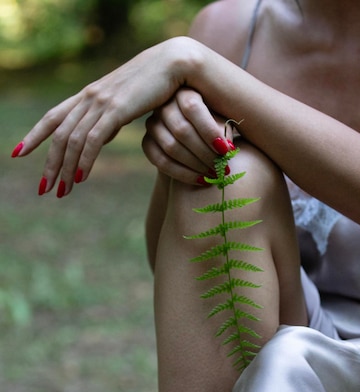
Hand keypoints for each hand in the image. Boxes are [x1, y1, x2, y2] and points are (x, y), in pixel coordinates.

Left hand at [11, 37, 231, 196]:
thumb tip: (101, 136)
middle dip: (49, 164)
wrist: (174, 64)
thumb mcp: (125, 104)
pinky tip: (80, 178)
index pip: (53, 117)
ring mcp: (101, 102)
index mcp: (89, 96)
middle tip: (44, 189)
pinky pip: (93, 139)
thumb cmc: (155, 86)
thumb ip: (109, 120)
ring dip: (65, 169)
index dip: (34, 135)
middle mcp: (89, 97)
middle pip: (59, 135)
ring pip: (73, 140)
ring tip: (62, 192)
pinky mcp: (116, 109)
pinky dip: (84, 160)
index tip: (19, 153)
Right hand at [142, 88, 234, 184]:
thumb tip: (226, 148)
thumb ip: (224, 130)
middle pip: (181, 130)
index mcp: (184, 90)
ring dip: (196, 165)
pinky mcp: (147, 143)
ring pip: (171, 147)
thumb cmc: (216, 128)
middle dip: (205, 153)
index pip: (192, 107)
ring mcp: (152, 124)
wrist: (198, 142)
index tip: (228, 151)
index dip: (210, 131)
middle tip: (223, 169)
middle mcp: (164, 104)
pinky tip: (200, 180)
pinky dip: (182, 173)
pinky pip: (160, 161)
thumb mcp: (223, 122)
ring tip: (214, 175)